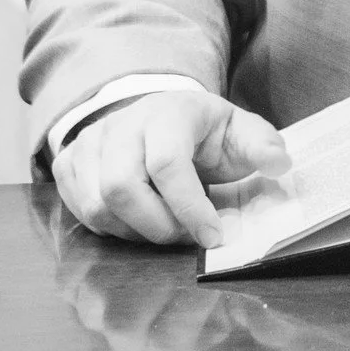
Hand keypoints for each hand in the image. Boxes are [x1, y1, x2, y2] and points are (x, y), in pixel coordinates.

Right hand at [52, 89, 289, 248]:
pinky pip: (81, 213)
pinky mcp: (70, 164)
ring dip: (134, 233)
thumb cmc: (201, 130)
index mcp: (167, 112)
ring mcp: (89, 144)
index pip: (166, 163)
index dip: (189, 207)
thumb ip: (261, 144)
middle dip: (158, 227)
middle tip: (186, 237)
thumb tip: (279, 164)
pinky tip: (138, 223)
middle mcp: (121, 125)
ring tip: (165, 229)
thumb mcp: (237, 129)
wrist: (156, 113)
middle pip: (121, 188)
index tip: (213, 235)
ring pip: (97, 206)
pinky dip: (112, 230)